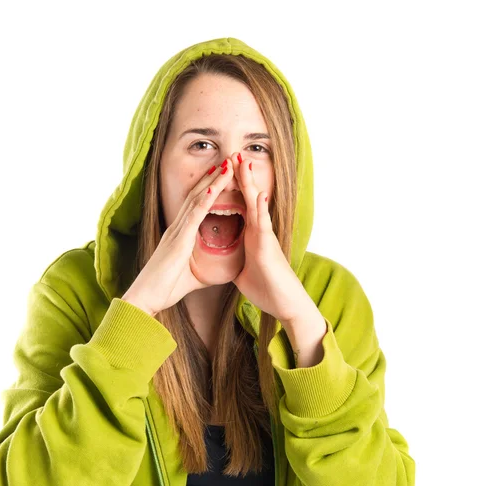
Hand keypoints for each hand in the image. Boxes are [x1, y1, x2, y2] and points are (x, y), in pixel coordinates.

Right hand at [122, 160, 233, 316]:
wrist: (144, 299)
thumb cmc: (163, 289)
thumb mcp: (190, 277)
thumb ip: (203, 269)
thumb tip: (217, 270)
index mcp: (180, 235)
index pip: (198, 205)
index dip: (210, 188)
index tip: (224, 174)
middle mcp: (177, 228)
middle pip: (198, 195)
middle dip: (214, 177)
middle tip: (229, 160)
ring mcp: (176, 232)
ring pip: (197, 199)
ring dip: (213, 181)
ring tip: (228, 165)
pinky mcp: (177, 240)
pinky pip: (194, 216)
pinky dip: (205, 200)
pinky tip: (214, 187)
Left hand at [229, 152, 305, 322]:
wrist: (286, 306)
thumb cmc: (267, 290)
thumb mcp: (243, 272)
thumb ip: (236, 260)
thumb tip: (224, 259)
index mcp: (251, 236)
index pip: (241, 206)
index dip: (233, 188)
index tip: (224, 170)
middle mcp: (259, 232)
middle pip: (249, 199)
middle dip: (241, 177)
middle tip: (233, 154)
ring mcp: (266, 238)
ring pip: (257, 205)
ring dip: (250, 184)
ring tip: (243, 162)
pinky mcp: (269, 249)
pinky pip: (264, 226)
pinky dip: (261, 210)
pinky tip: (259, 194)